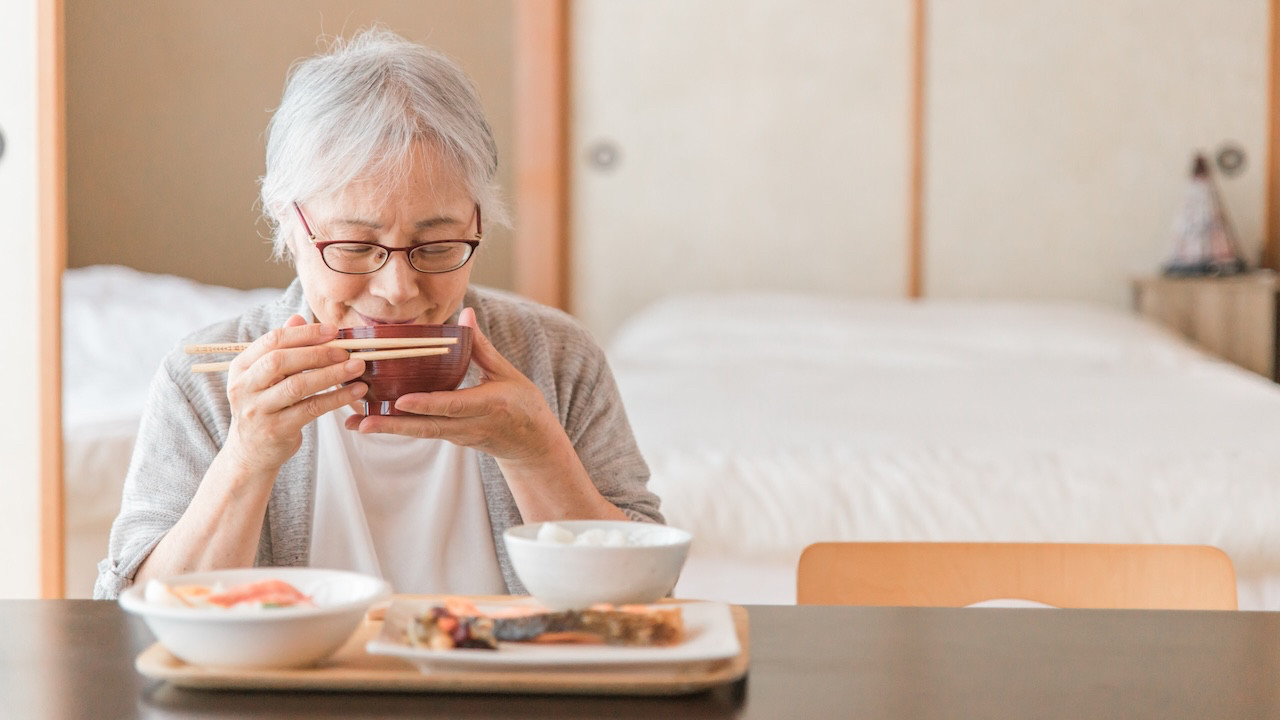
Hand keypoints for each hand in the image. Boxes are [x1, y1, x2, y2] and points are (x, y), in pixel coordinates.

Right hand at [223, 315, 367, 473]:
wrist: (251, 453)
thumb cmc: (265, 407)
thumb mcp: (265, 377)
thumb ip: (281, 349)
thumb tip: (298, 318)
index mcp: (241, 367)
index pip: (272, 341)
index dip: (304, 333)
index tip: (333, 330)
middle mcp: (243, 387)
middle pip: (281, 361)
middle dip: (317, 352)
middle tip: (346, 350)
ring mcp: (258, 410)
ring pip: (297, 386)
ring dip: (332, 374)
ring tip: (358, 367)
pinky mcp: (276, 429)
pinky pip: (311, 409)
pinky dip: (336, 398)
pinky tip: (356, 391)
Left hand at [346, 307, 567, 465]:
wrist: (532, 444)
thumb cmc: (523, 404)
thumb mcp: (507, 372)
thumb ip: (481, 346)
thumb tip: (466, 314)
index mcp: (488, 405)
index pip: (452, 405)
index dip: (426, 404)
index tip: (401, 401)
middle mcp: (470, 425)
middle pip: (427, 427)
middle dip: (393, 425)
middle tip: (362, 420)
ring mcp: (459, 436)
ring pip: (419, 433)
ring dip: (387, 428)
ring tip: (355, 422)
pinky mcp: (451, 439)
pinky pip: (422, 432)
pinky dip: (398, 426)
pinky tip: (372, 420)